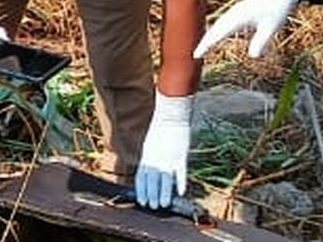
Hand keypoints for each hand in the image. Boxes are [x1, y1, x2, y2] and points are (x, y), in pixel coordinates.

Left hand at [135, 92, 192, 208]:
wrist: (171, 115)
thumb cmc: (160, 130)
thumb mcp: (150, 144)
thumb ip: (150, 159)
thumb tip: (148, 173)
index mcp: (147, 155)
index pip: (142, 176)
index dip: (141, 190)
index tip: (142, 201)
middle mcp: (156, 157)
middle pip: (152, 180)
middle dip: (151, 194)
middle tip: (151, 207)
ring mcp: (169, 157)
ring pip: (165, 179)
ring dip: (164, 193)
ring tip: (163, 204)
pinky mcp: (181, 155)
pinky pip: (180, 171)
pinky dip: (180, 182)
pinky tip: (180, 192)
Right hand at [193, 0, 298, 58]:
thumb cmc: (277, 10)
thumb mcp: (271, 28)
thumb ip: (261, 42)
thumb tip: (252, 56)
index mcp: (238, 17)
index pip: (218, 33)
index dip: (207, 44)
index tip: (197, 54)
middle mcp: (233, 14)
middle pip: (214, 29)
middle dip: (205, 41)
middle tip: (195, 55)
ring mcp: (234, 12)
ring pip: (217, 25)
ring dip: (209, 36)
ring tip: (202, 49)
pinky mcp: (237, 12)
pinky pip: (223, 23)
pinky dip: (216, 31)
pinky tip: (215, 38)